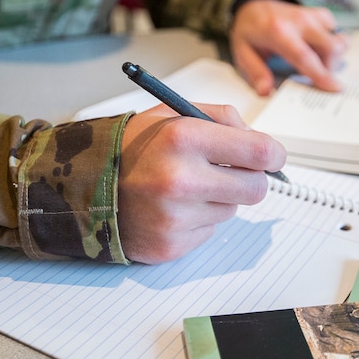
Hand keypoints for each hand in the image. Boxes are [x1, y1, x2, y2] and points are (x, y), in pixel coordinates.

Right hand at [117, 102, 286, 263]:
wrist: (86, 185)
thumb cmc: (133, 147)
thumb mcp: (172, 114)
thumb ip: (221, 118)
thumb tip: (263, 145)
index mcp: (184, 137)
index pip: (259, 153)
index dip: (273, 155)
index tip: (272, 156)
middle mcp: (181, 179)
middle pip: (256, 189)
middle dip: (250, 179)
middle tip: (231, 172)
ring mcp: (175, 217)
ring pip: (233, 210)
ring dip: (219, 198)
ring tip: (186, 187)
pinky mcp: (171, 244)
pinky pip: (210, 231)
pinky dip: (200, 219)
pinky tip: (174, 207)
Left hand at [229, 0, 348, 94]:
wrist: (253, 6)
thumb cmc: (250, 30)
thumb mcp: (243, 53)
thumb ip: (255, 72)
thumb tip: (265, 90)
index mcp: (278, 32)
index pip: (305, 57)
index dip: (321, 74)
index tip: (334, 88)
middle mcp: (299, 21)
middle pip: (331, 47)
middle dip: (330, 68)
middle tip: (316, 77)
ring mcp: (311, 15)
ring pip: (338, 39)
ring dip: (332, 56)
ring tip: (315, 63)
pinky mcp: (318, 14)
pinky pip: (336, 31)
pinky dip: (332, 43)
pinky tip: (317, 49)